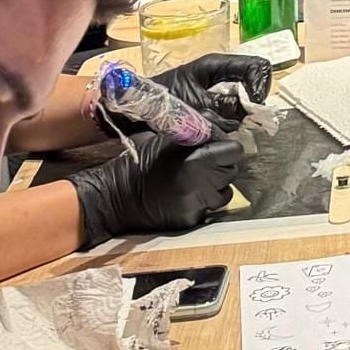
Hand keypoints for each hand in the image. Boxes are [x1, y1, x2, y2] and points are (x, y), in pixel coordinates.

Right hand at [68, 133, 243, 250]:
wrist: (115, 197)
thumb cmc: (140, 163)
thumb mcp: (167, 140)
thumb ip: (198, 134)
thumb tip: (224, 129)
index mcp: (198, 161)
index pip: (234, 152)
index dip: (226, 148)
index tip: (216, 148)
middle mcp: (203, 184)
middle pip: (231, 171)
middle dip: (220, 166)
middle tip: (200, 164)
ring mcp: (199, 205)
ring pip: (225, 192)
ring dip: (215, 186)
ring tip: (192, 181)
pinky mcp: (193, 220)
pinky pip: (210, 208)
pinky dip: (203, 201)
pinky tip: (184, 196)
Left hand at [148, 55, 272, 128]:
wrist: (136, 107)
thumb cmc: (161, 100)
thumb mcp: (194, 103)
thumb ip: (222, 108)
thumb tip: (247, 115)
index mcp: (218, 64)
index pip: (257, 67)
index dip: (260, 85)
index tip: (253, 106)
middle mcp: (223, 74)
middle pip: (255, 86)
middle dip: (251, 105)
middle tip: (242, 122)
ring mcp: (221, 89)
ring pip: (246, 103)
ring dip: (239, 118)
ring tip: (222, 128)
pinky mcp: (216, 104)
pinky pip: (234, 114)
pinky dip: (230, 124)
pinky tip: (216, 130)